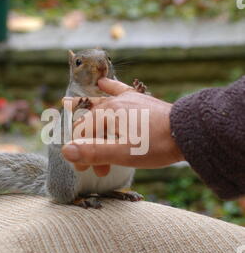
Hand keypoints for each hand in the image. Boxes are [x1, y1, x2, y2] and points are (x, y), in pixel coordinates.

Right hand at [62, 78, 183, 175]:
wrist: (187, 132)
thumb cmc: (155, 146)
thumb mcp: (123, 154)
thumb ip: (94, 152)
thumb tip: (65, 151)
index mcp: (106, 116)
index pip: (82, 134)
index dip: (80, 154)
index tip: (86, 171)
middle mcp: (113, 104)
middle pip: (90, 123)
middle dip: (87, 144)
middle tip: (95, 168)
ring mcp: (127, 99)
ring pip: (100, 107)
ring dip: (91, 121)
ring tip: (69, 110)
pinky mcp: (139, 100)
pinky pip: (119, 89)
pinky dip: (109, 86)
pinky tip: (101, 82)